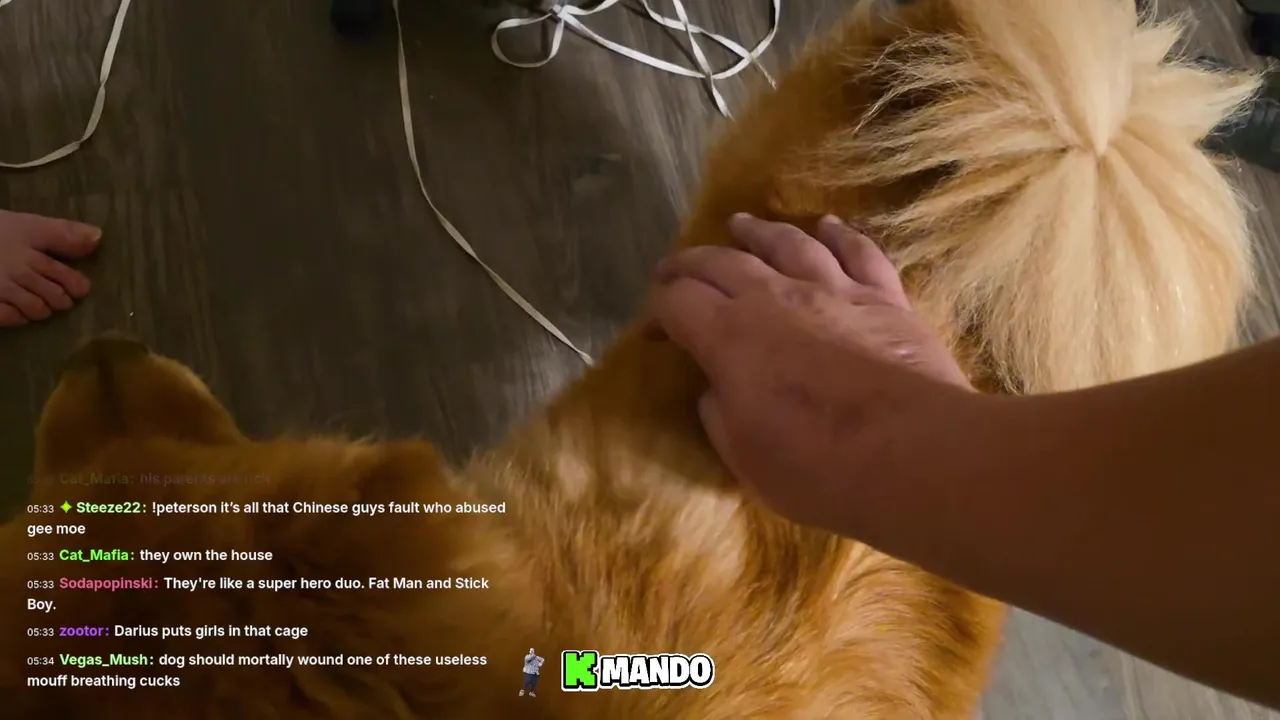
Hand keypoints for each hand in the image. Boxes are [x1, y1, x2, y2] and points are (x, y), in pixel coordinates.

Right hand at [647, 214, 974, 531]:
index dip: (657, 310)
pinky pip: (858, 251)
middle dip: (690, 262)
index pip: (677, 302)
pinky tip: (827, 225)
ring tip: (740, 223)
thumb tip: (716, 390)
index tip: (651, 328)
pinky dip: (839, 234)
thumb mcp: (744, 455)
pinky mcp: (884, 298)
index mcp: (729, 336)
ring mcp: (833, 290)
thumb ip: (721, 414)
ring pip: (786, 243)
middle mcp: (774, 297)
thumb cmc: (817, 466)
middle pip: (721, 261)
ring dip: (757, 231)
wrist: (912, 452)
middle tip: (673, 268)